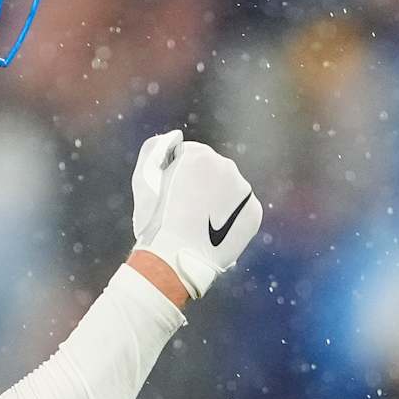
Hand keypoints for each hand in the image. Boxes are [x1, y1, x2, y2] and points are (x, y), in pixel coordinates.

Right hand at [129, 131, 261, 298]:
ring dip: (219, 202)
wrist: (175, 260)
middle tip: (187, 211)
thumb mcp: (143, 179)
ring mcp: (244, 190)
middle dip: (203, 186)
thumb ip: (155, 151)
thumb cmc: (154, 221)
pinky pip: (242, 211)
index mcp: (199, 155)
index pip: (192, 156)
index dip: (180, 175)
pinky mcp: (254, 212)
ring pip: (230, 191)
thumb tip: (172, 138)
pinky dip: (232, 219)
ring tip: (202, 224)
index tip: (174, 194)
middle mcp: (227, 166)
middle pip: (214, 172)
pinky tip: (217, 233)